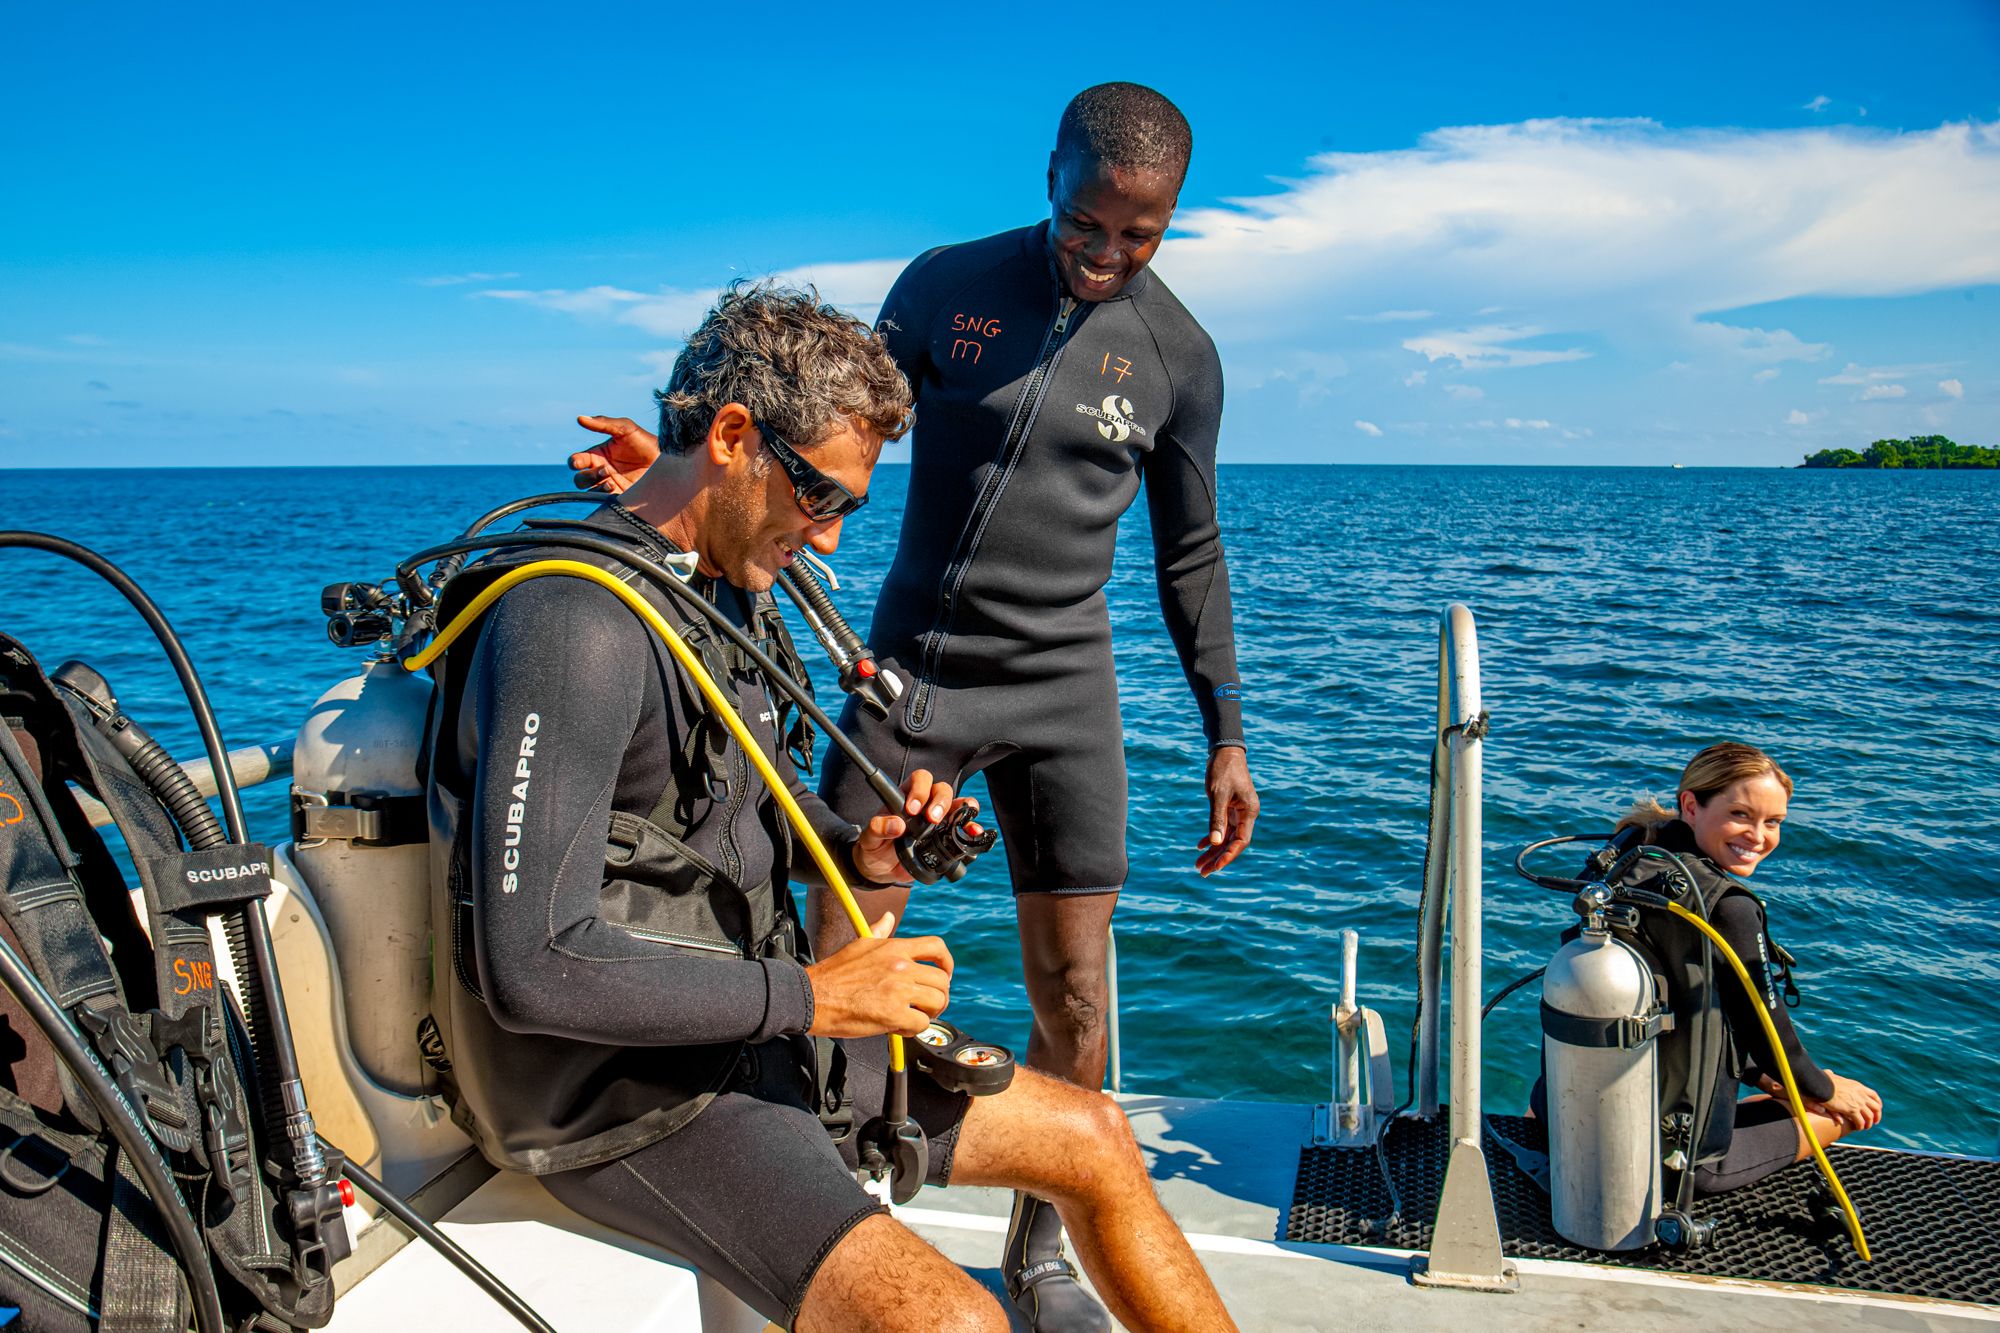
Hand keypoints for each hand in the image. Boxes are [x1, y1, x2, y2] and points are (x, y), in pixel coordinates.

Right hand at [569, 415, 662, 492]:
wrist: (667, 462)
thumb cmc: (646, 442)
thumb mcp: (626, 429)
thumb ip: (603, 423)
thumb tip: (580, 418)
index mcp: (598, 455)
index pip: (577, 461)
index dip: (575, 462)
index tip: (579, 461)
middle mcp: (601, 471)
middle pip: (580, 479)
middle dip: (587, 476)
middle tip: (604, 471)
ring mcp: (610, 485)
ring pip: (589, 491)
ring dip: (595, 487)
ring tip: (610, 482)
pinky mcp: (620, 498)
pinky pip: (604, 501)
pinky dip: (604, 497)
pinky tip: (615, 489)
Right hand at [804, 911, 953, 1037]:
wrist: (812, 997)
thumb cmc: (833, 974)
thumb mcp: (859, 944)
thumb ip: (880, 932)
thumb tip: (888, 917)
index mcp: (894, 948)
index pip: (936, 947)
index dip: (947, 962)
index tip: (945, 974)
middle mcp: (900, 966)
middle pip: (942, 980)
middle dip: (940, 995)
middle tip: (928, 1005)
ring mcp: (898, 990)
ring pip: (937, 1002)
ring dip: (929, 1013)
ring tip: (914, 1016)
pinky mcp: (892, 1014)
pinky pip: (921, 1024)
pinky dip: (913, 1029)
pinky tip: (899, 1027)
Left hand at [850, 768, 981, 884]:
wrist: (881, 869)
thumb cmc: (874, 847)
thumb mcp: (868, 839)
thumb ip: (877, 828)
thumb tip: (896, 824)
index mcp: (905, 797)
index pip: (919, 779)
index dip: (919, 790)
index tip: (912, 810)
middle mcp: (925, 804)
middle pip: (942, 789)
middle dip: (941, 802)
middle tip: (932, 820)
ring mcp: (939, 820)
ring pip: (958, 804)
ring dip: (964, 809)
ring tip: (962, 822)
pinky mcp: (946, 837)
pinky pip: (964, 828)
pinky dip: (972, 828)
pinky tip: (973, 833)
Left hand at [1194, 746, 1258, 875]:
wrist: (1224, 751)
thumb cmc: (1223, 770)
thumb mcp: (1217, 794)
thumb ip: (1217, 818)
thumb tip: (1216, 842)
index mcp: (1249, 811)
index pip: (1241, 841)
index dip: (1228, 856)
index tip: (1215, 867)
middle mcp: (1246, 814)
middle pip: (1233, 842)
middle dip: (1218, 858)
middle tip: (1202, 872)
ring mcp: (1239, 811)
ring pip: (1226, 837)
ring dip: (1213, 850)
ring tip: (1198, 864)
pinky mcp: (1230, 807)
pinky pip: (1222, 827)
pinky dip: (1211, 836)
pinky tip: (1200, 846)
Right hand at [1808, 1072, 1882, 1131]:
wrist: (1821, 1085)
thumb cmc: (1822, 1080)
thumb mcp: (1832, 1076)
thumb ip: (1833, 1075)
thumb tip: (1830, 1072)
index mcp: (1858, 1086)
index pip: (1874, 1095)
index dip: (1877, 1103)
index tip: (1877, 1109)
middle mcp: (1861, 1094)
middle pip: (1876, 1107)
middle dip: (1877, 1115)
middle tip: (1875, 1121)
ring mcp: (1858, 1103)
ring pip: (1870, 1117)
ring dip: (1869, 1123)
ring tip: (1865, 1127)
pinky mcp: (1852, 1110)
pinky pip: (1861, 1122)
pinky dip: (1860, 1126)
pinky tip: (1857, 1128)